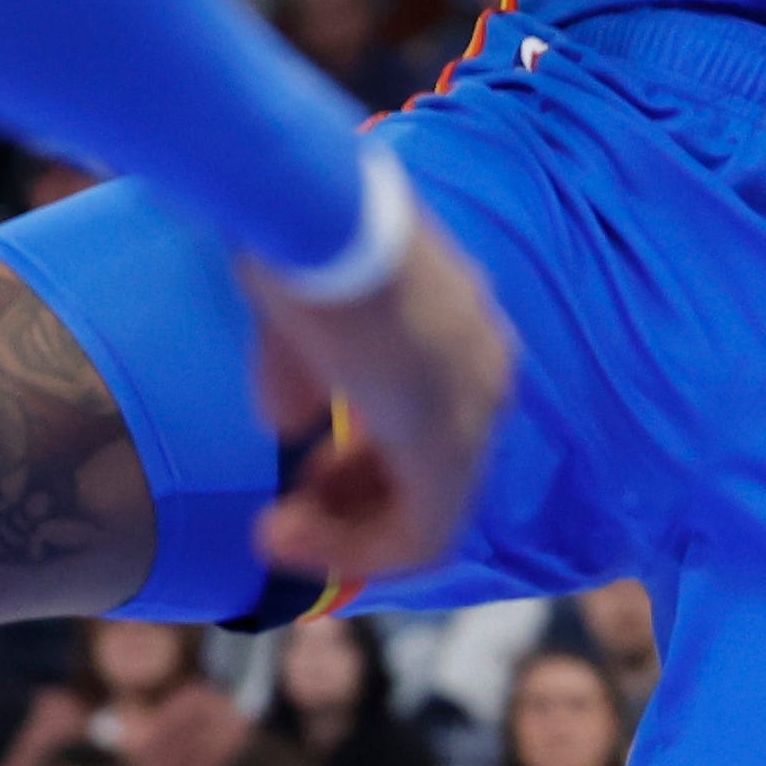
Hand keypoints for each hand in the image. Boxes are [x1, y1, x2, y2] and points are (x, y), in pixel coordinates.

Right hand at [242, 198, 512, 588]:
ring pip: (432, 508)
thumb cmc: (303, 241)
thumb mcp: (300, 308)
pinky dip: (357, 549)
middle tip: (290, 510)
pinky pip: (423, 531)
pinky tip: (286, 537)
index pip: (427, 418)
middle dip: (356, 498)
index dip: (359, 460)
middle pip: (435, 467)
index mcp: (458, 326)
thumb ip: (303, 370)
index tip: (302, 472)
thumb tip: (291, 420)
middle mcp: (483, 368)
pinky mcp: (450, 446)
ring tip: (281, 530)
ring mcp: (474, 408)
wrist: (316, 215)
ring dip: (351, 534)